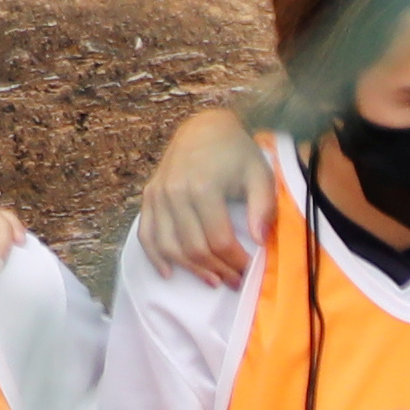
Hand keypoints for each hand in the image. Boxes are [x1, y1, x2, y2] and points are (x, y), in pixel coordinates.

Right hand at [138, 104, 266, 279]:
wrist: (205, 127)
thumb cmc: (237, 153)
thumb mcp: (260, 175)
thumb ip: (262, 208)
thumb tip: (258, 241)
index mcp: (203, 187)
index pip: (219, 240)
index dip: (235, 262)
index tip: (249, 271)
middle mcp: (175, 192)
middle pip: (194, 247)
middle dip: (217, 270)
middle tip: (235, 281)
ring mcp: (158, 195)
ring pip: (170, 247)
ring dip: (191, 269)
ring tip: (213, 280)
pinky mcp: (149, 196)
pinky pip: (146, 234)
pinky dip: (156, 257)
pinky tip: (169, 273)